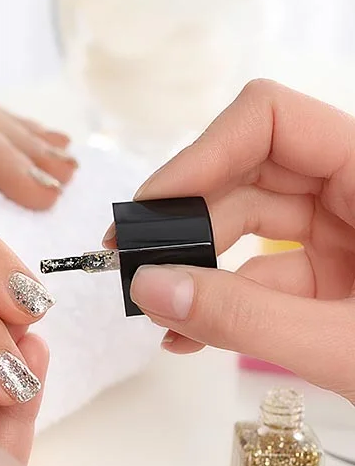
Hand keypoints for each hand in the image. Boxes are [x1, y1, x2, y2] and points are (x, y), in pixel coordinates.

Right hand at [108, 80, 354, 400]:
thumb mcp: (348, 345)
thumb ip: (244, 317)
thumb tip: (148, 288)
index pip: (270, 119)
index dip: (200, 156)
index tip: (149, 214)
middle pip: (246, 172)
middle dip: (186, 222)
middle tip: (131, 267)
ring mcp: (347, 230)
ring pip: (248, 226)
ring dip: (196, 268)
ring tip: (156, 315)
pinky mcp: (336, 272)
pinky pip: (263, 271)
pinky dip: (224, 300)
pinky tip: (189, 333)